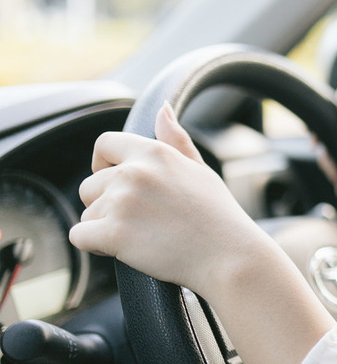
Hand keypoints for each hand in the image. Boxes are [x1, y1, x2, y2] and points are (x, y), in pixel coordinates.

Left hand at [70, 103, 277, 298]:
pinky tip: (126, 249)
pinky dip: (96, 246)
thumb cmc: (218, 216)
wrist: (230, 256)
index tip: (116, 183)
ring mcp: (122, 202)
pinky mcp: (113, 233)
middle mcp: (134, 172)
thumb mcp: (200, 170)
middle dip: (107, 204)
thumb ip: (175, 140)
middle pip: (90, 185)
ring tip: (142, 237)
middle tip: (142, 221)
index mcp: (154, 153)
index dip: (104, 164)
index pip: (105, 144)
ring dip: (105, 228)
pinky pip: (80, 236)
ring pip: (87, 214)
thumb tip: (162, 107)